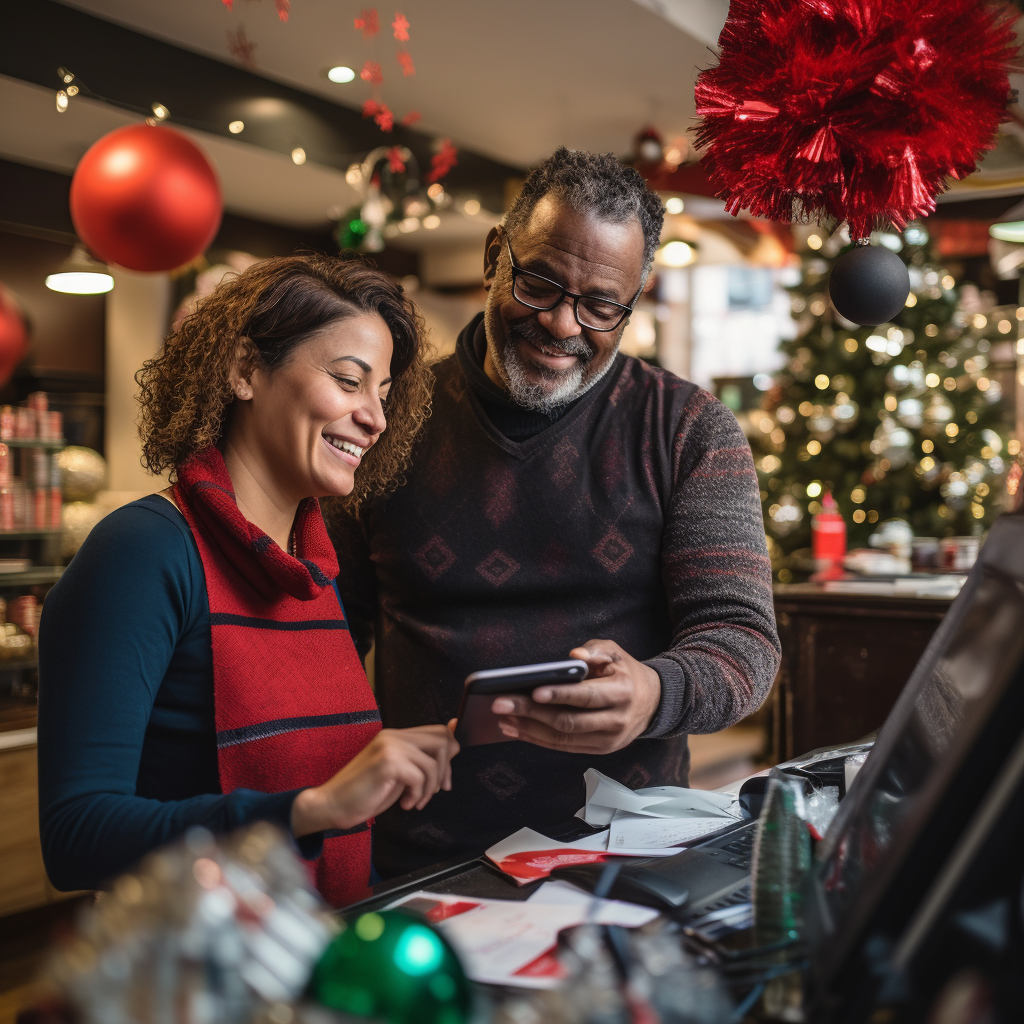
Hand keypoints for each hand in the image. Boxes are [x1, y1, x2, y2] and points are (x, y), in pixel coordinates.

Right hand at [291, 721, 458, 836]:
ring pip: (433, 763)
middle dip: (445, 771)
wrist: (331, 804)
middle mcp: (394, 735)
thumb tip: (454, 739)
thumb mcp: (399, 773)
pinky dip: (418, 795)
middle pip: (443, 741)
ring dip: (429, 789)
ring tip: (415, 800)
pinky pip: (420, 777)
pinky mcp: (387, 762)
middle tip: (434, 791)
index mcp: (396, 735)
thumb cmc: (365, 792)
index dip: (449, 755)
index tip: (443, 780)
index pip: (439, 731)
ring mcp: (390, 746)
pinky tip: (405, 804)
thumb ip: (421, 759)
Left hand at [490, 640, 661, 754]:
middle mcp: (615, 721)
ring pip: (562, 739)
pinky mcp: (599, 750)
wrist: (653, 702)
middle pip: (568, 721)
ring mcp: (607, 740)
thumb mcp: (615, 653)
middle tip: (501, 704)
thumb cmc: (626, 672)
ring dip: (529, 730)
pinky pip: (564, 747)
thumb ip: (595, 650)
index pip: (586, 697)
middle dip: (530, 713)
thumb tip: (573, 656)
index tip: (533, 691)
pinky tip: (517, 729)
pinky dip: (538, 739)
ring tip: (503, 718)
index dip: (559, 695)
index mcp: (622, 693)